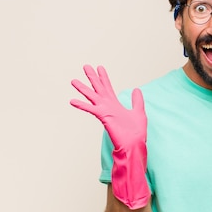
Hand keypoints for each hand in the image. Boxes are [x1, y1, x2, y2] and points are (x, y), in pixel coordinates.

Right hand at [71, 65, 149, 209]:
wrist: (135, 144)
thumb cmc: (136, 132)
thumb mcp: (139, 111)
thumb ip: (137, 100)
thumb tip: (136, 89)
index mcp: (115, 105)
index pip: (108, 88)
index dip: (104, 77)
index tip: (99, 67)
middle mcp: (108, 106)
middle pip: (98, 88)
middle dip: (92, 78)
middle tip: (85, 66)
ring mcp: (105, 111)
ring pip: (92, 97)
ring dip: (83, 89)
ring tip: (73, 80)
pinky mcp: (103, 117)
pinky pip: (91, 109)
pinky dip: (82, 105)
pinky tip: (72, 100)